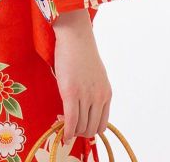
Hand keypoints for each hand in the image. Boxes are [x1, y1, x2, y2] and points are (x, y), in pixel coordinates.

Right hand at [52, 9, 111, 143]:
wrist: (75, 36)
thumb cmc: (82, 52)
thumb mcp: (95, 75)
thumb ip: (93, 91)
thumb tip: (84, 106)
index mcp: (106, 94)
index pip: (102, 124)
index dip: (90, 129)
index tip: (80, 126)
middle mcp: (99, 97)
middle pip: (91, 128)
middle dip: (80, 131)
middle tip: (68, 125)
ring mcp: (85, 96)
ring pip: (81, 126)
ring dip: (72, 130)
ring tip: (63, 123)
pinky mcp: (71, 93)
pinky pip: (71, 119)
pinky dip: (67, 130)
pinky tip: (63, 133)